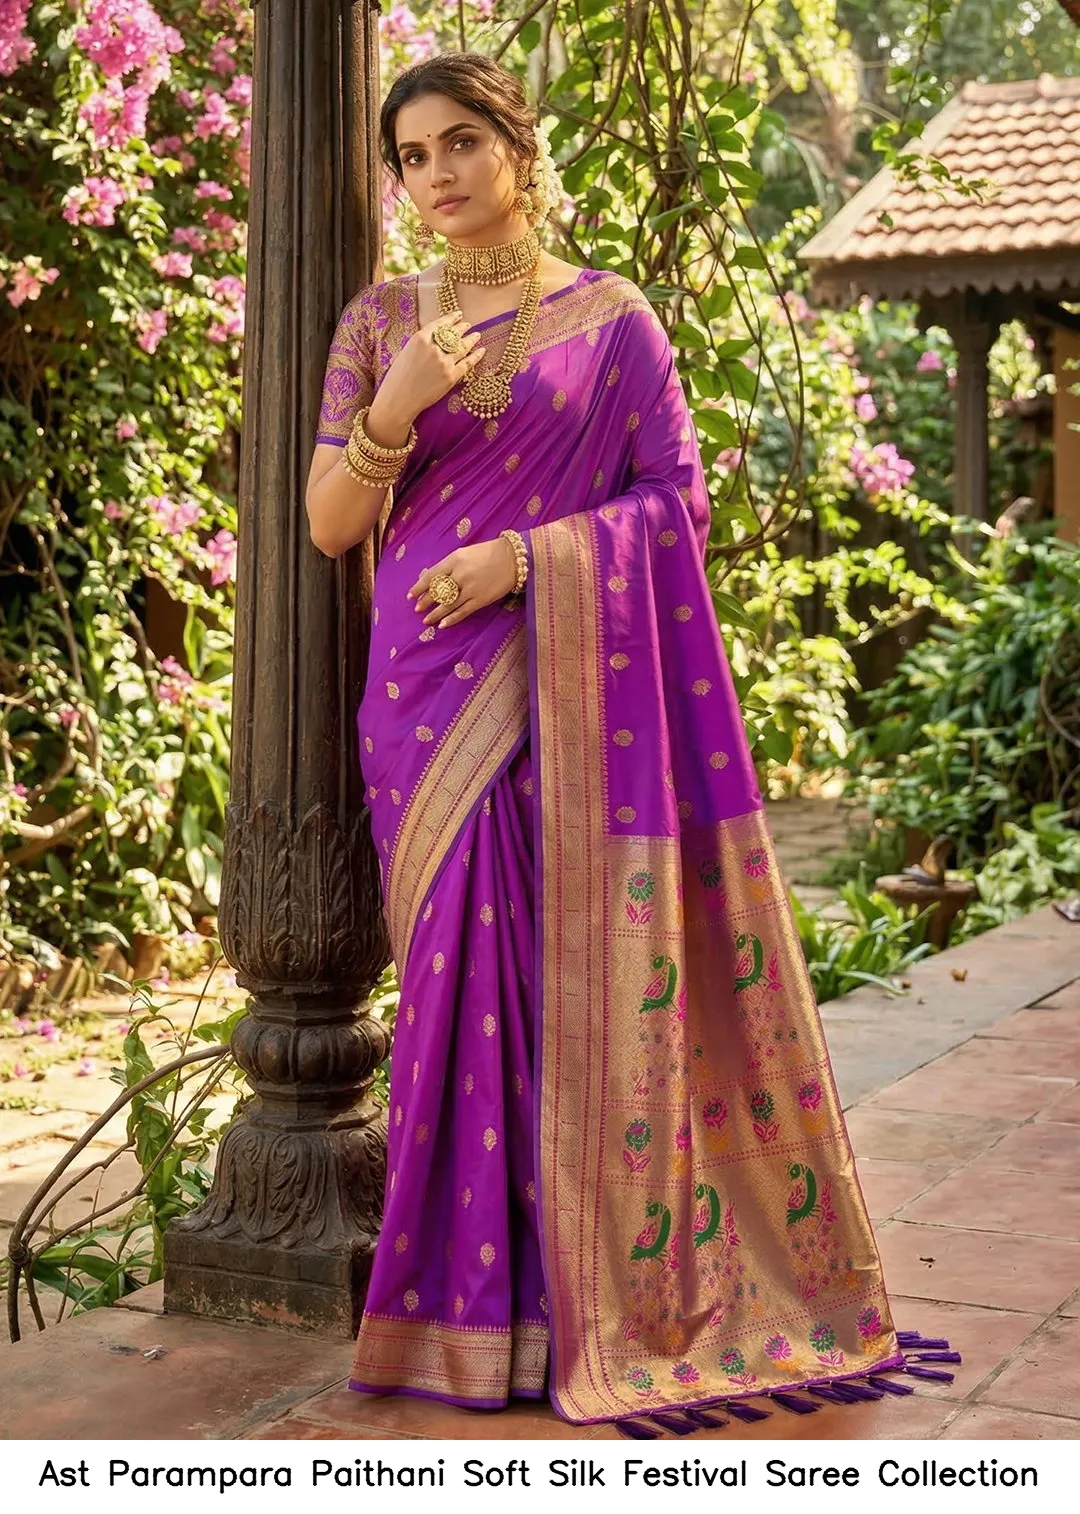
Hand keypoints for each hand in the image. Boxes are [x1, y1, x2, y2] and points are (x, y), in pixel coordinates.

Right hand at [373, 313, 485, 432]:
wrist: (398, 400)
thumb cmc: (397, 377)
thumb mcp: (406, 351)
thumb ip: (422, 343)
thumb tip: (436, 339)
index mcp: (420, 338)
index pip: (441, 324)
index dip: (451, 318)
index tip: (458, 315)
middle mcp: (434, 348)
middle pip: (453, 334)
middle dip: (462, 328)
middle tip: (468, 325)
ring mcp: (444, 362)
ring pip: (463, 347)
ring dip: (471, 340)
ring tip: (477, 335)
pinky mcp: (451, 377)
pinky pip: (468, 363)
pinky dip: (476, 356)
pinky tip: (481, 351)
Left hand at [407, 539, 517, 628]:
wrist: (514, 559)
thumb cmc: (488, 553)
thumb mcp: (465, 553)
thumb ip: (450, 565)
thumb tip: (434, 579)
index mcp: (455, 559)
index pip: (431, 576)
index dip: (419, 587)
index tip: (411, 595)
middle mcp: (460, 574)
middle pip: (438, 592)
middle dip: (426, 601)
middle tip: (417, 609)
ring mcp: (470, 589)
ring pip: (448, 604)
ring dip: (435, 613)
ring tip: (426, 620)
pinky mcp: (480, 600)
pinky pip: (462, 612)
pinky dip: (451, 619)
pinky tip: (442, 625)